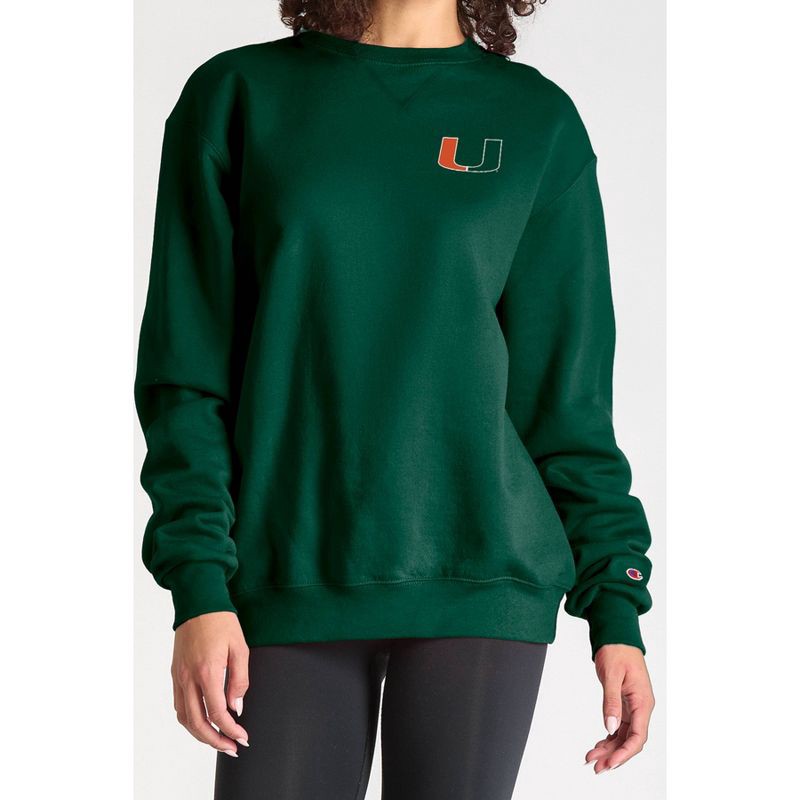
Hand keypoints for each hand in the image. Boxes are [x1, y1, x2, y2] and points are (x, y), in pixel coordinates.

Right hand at [171, 611, 249, 756]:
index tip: (242, 737)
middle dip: (215, 740)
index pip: (218, 712)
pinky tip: (203, 722)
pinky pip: (179, 705)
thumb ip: (240, 679)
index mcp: (207, 671)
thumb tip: (237, 706)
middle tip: (232, 748)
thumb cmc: (221, 621)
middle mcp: (189, 677)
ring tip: (218, 740)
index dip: (231, 729)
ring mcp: (179, 676)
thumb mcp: (240, 647)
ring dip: (201, 734)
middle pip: (198, 722)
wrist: (198, 602)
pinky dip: (190, 720)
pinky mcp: (175, 673)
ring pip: (185, 718)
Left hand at [585, 644, 654, 772]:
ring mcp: (633, 706)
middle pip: (631, 740)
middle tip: (596, 767)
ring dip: (609, 748)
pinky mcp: (625, 703)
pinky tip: (597, 745)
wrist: (616, 635)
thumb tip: (610, 728)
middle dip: (614, 755)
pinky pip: (619, 726)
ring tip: (592, 759)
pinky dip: (608, 737)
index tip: (610, 763)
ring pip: (623, 735)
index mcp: (643, 701)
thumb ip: (611, 701)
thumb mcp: (612, 675)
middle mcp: (640, 707)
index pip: (638, 736)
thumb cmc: (617, 650)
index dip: (625, 753)